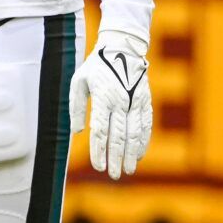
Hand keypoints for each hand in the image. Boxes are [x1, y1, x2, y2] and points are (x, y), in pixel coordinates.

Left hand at [70, 27, 152, 179]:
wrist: (122, 47)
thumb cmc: (96, 66)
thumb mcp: (79, 82)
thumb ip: (76, 107)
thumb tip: (78, 132)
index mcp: (103, 97)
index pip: (100, 131)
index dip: (99, 151)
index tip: (98, 166)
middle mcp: (121, 101)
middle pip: (119, 136)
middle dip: (116, 158)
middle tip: (114, 175)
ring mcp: (135, 101)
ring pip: (135, 133)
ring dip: (132, 154)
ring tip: (128, 170)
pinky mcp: (145, 100)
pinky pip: (146, 125)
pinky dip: (143, 141)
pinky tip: (139, 154)